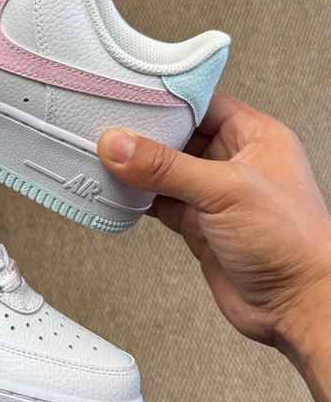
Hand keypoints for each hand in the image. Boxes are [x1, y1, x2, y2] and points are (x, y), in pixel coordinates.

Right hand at [98, 92, 330, 401]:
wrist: (296, 306)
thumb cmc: (294, 244)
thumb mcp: (226, 190)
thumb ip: (167, 167)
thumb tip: (121, 146)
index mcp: (255, 137)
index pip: (201, 102)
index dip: (166, 98)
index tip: (130, 95)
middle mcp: (234, 162)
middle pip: (177, 136)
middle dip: (143, 134)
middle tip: (109, 128)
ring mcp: (214, 196)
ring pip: (164, 171)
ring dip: (136, 168)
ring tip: (105, 158)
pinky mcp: (198, 225)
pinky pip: (159, 202)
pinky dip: (137, 198)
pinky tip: (120, 192)